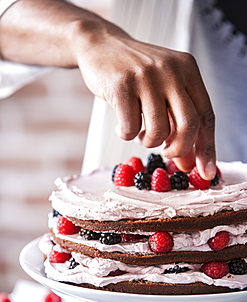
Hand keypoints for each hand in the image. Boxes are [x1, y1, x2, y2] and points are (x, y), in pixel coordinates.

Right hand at [1, 0, 215, 178]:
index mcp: (187, 70)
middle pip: (189, 125)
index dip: (207, 148)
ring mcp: (146, 76)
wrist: (100, 46)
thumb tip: (187, 162)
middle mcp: (171, 70)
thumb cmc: (134, 74)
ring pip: (158, 131)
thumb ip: (176, 123)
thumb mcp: (162, 92)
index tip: (206, 172)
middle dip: (179, 149)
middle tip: (167, 153)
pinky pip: (130, 129)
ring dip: (148, 141)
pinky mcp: (121, 85)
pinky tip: (121, 125)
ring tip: (139, 132)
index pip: (206, 115)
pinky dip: (126, 134)